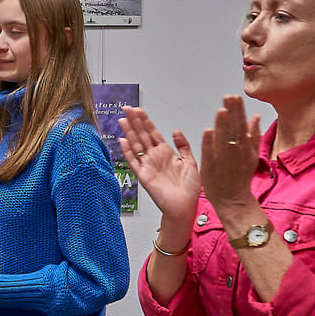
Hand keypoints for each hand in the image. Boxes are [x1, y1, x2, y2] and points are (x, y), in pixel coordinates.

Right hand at [119, 107, 200, 221]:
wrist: (185, 207)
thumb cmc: (189, 190)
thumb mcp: (191, 162)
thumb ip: (183, 146)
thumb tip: (176, 130)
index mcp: (166, 153)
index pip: (152, 133)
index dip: (145, 121)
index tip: (139, 110)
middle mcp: (155, 157)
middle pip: (142, 135)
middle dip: (134, 121)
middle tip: (127, 108)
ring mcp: (148, 166)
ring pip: (136, 145)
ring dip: (129, 132)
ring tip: (123, 120)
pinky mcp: (144, 176)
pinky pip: (133, 162)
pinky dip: (127, 152)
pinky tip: (123, 141)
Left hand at [199, 96, 261, 214]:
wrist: (234, 200)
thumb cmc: (240, 177)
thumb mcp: (251, 155)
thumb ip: (253, 135)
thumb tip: (255, 116)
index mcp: (244, 147)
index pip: (241, 125)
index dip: (238, 110)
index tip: (235, 97)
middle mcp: (235, 151)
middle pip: (234, 129)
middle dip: (232, 112)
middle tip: (229, 97)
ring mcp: (224, 159)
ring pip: (223, 139)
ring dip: (223, 125)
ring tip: (221, 110)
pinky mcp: (212, 167)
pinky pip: (211, 153)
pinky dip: (210, 143)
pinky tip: (208, 131)